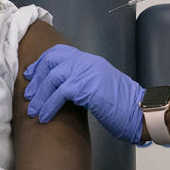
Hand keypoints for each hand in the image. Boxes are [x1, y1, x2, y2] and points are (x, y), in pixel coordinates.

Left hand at [24, 44, 144, 143]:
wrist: (140, 111)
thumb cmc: (123, 106)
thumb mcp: (100, 87)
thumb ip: (83, 83)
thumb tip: (63, 90)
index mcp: (90, 61)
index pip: (59, 52)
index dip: (41, 63)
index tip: (31, 76)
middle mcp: (87, 62)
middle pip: (52, 60)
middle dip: (36, 78)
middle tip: (28, 95)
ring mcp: (87, 73)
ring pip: (53, 77)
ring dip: (40, 96)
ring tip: (33, 111)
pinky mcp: (87, 87)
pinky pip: (60, 93)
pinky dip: (49, 105)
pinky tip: (45, 116)